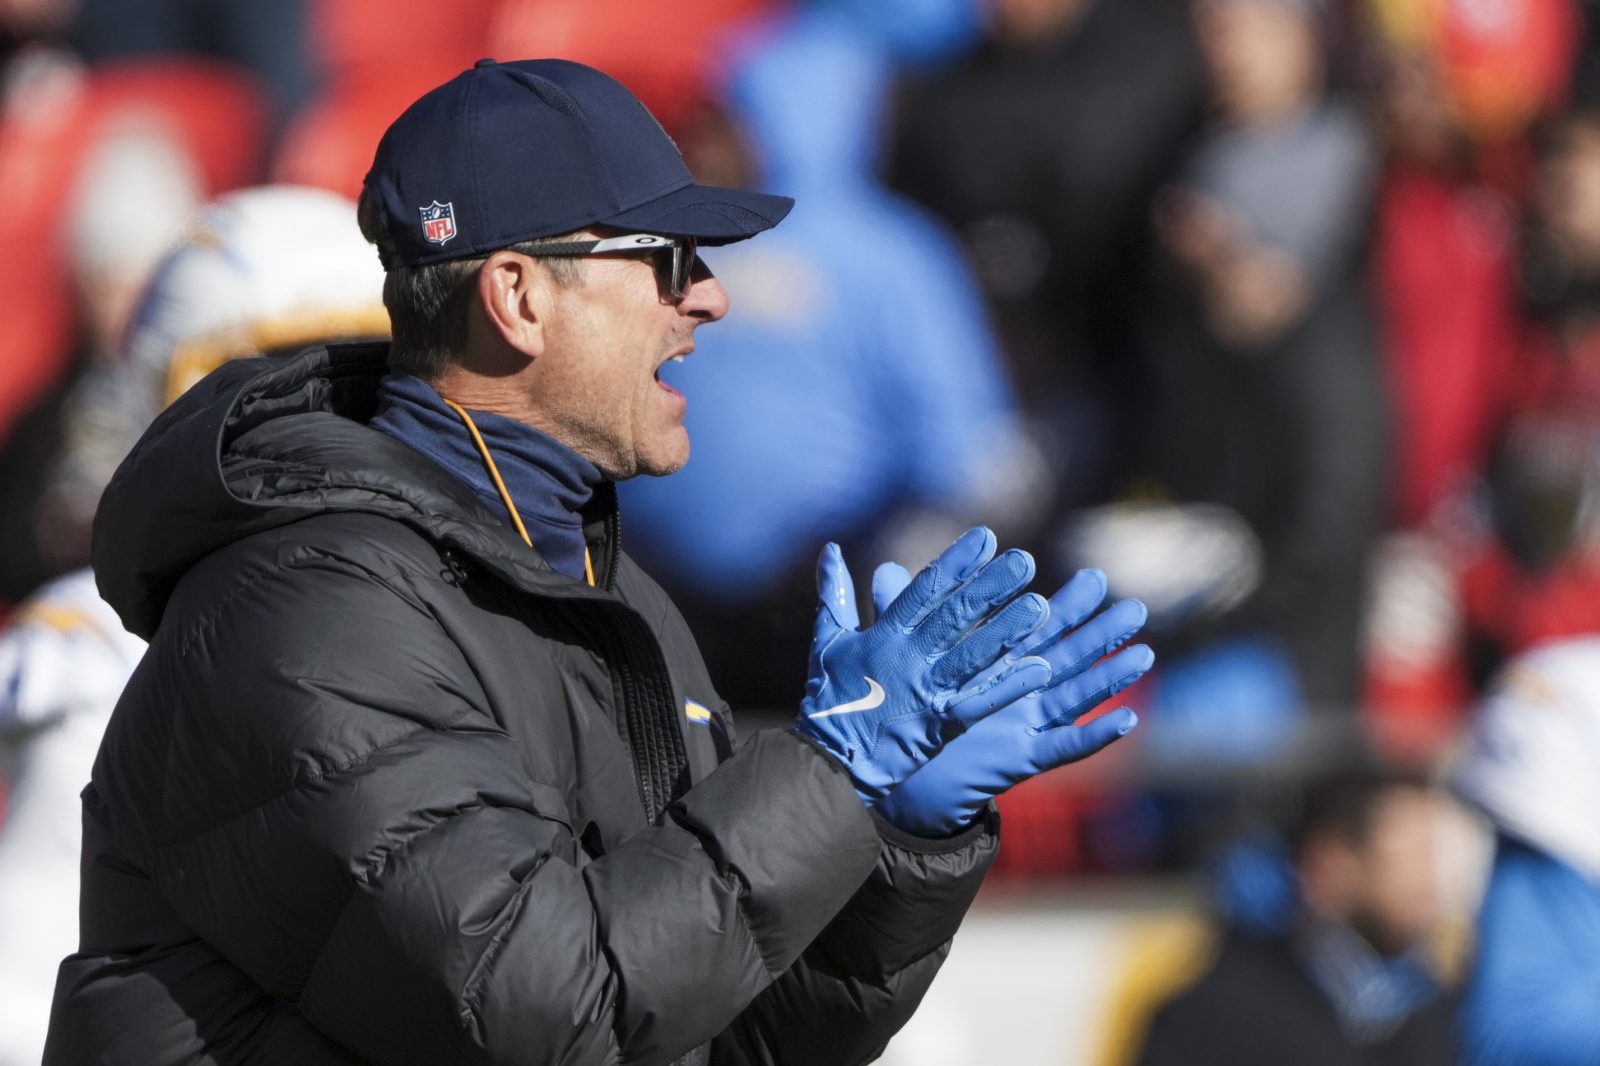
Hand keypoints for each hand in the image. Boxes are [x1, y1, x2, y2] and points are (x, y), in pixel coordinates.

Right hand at [794, 528, 1055, 804]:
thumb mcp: (826, 640)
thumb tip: (831, 548)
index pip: (924, 591)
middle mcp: (908, 659)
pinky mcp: (940, 726)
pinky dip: (1008, 687)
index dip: (955, 563)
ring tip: (1039, 607)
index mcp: (884, 636)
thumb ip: (835, 593)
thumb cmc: (829, 697)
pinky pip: (979, 703)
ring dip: (1006, 632)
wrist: (828, 761)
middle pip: (954, 618)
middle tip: (1023, 561)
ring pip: (972, 657)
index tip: (986, 536)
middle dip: (989, 588)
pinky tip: (1040, 669)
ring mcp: (926, 693)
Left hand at [875, 568, 1153, 835]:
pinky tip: (1126, 721)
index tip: (1095, 578)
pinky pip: (1064, 747)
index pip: (1038, 627)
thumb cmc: (910, 710)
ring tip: (1145, 656)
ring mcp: (1025, 724)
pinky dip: (1095, 736)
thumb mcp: (906, 658)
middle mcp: (1019, 690)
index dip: (1067, 604)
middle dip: (1101, 633)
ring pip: (1076, 695)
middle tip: (1136, 607)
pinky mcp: (1022, 758)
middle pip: (1068, 655)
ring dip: (1111, 678)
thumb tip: (886, 570)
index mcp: (996, 662)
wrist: (900, 770)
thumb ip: (902, 614)